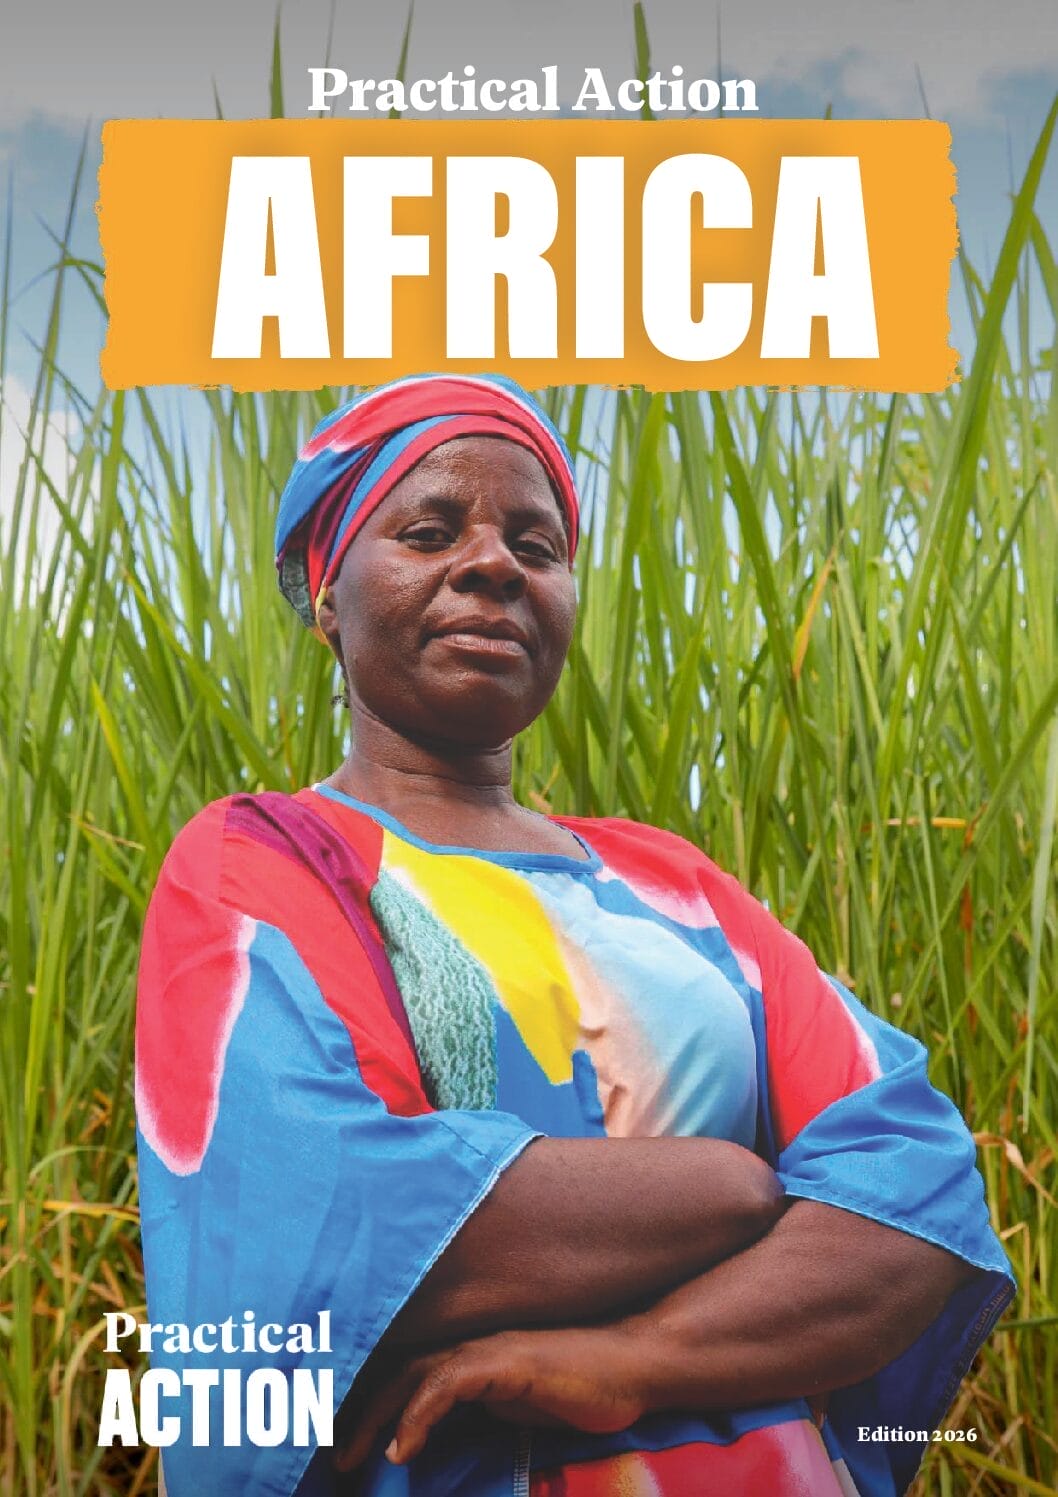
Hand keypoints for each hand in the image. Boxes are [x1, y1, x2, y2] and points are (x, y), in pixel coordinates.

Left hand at [333, 1325, 647, 1471]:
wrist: (631, 1367)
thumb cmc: (577, 1389)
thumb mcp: (515, 1408)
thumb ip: (475, 1415)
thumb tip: (432, 1442)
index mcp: (469, 1357)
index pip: (404, 1372)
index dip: (367, 1401)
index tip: (338, 1440)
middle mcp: (470, 1346)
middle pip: (394, 1370)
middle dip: (355, 1411)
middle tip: (329, 1455)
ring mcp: (487, 1349)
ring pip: (412, 1374)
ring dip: (375, 1416)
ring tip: (351, 1457)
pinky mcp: (506, 1361)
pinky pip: (448, 1383)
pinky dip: (418, 1414)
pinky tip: (403, 1447)